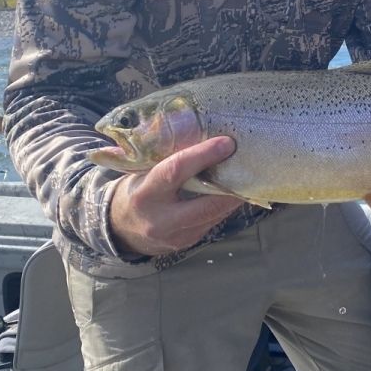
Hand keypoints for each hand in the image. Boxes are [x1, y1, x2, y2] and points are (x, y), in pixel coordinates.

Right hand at [109, 136, 242, 256]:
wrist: (121, 230)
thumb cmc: (136, 190)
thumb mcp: (141, 172)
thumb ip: (165, 159)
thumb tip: (195, 127)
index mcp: (145, 195)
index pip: (176, 171)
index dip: (203, 156)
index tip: (226, 143)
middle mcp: (161, 220)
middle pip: (206, 204)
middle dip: (231, 185)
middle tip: (250, 165)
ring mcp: (176, 236)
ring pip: (214, 215)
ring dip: (233, 196)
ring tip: (249, 176)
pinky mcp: (189, 242)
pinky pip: (213, 222)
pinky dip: (224, 206)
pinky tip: (234, 191)